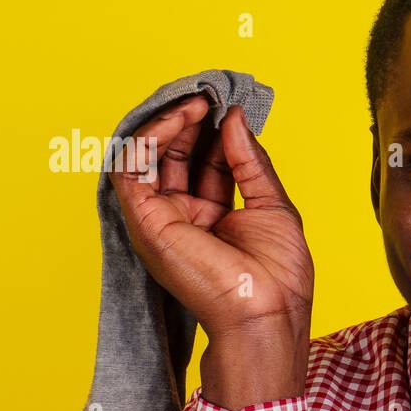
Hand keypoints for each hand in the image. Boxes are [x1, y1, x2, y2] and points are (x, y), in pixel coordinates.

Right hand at [109, 97, 313, 408]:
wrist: (266, 312)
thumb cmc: (277, 275)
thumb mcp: (272, 204)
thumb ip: (249, 161)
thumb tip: (234, 118)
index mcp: (213, 217)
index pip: (205, 162)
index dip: (214, 131)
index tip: (229, 106)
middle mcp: (182, 217)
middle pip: (174, 155)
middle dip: (191, 122)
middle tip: (210, 97)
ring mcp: (160, 219)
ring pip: (147, 156)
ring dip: (170, 123)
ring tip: (197, 104)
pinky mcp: (145, 220)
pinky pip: (132, 166)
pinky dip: (152, 136)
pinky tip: (181, 119)